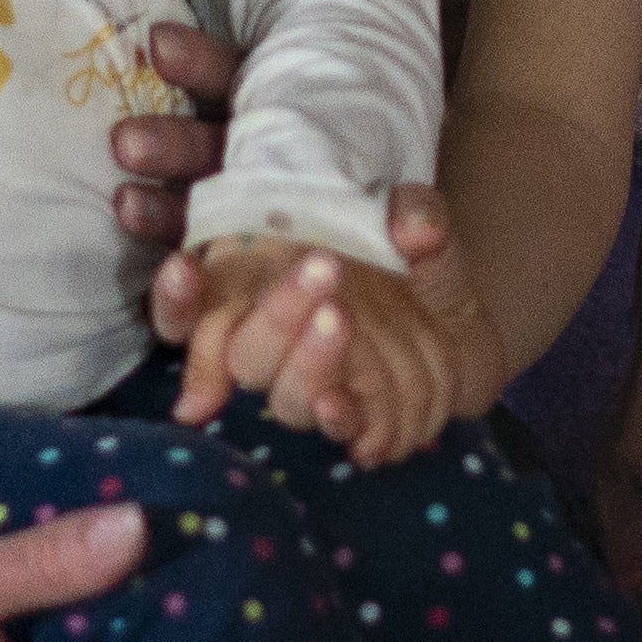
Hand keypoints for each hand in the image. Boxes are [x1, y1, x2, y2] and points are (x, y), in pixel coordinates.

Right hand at [112, 21, 462, 290]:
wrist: (415, 341)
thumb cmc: (401, 258)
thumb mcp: (419, 232)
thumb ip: (417, 218)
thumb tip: (417, 227)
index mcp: (281, 132)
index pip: (230, 81)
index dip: (197, 60)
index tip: (163, 44)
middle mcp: (244, 174)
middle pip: (196, 146)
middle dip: (165, 140)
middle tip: (129, 140)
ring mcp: (228, 232)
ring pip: (184, 210)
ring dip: (155, 207)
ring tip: (127, 203)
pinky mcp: (222, 294)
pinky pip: (192, 293)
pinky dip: (178, 292)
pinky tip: (173, 278)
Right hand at [174, 239, 480, 462]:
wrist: (463, 327)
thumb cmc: (416, 267)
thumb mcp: (420, 224)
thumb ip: (414, 213)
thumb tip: (411, 224)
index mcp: (267, 283)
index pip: (196, 304)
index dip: (178, 296)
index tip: (183, 269)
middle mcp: (277, 341)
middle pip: (246, 350)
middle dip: (278, 311)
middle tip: (324, 268)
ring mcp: (313, 385)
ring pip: (286, 395)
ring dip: (310, 363)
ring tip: (340, 320)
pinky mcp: (357, 417)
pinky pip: (338, 428)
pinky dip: (340, 419)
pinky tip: (342, 406)